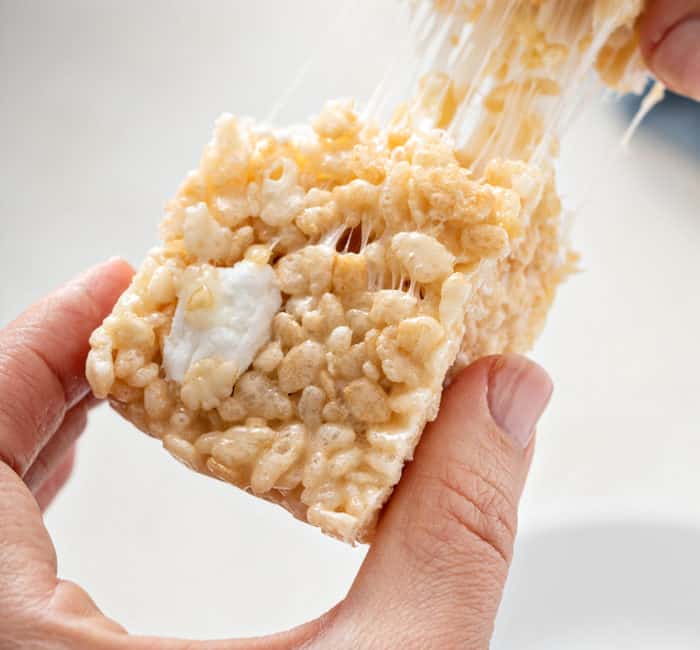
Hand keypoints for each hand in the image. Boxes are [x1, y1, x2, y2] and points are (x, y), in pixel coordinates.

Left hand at [0, 261, 551, 648]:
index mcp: (15, 649)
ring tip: (112, 367)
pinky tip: (77, 465)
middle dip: (49, 369)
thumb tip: (505, 395)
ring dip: (32, 423)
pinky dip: (25, 491)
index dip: (40, 338)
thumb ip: (449, 530)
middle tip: (135, 308)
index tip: (120, 280)